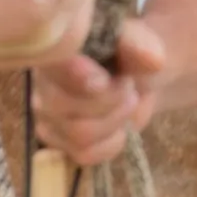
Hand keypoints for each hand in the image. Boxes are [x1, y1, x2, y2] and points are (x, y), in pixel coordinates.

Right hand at [31, 18, 165, 166]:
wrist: (136, 80)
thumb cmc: (129, 54)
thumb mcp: (138, 42)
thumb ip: (140, 44)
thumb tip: (153, 60)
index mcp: (56, 51)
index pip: (54, 67)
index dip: (77, 76)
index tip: (104, 80)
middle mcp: (42, 85)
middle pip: (66, 108)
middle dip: (110, 100)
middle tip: (128, 85)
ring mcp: (48, 118)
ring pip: (79, 134)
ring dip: (115, 120)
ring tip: (127, 102)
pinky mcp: (60, 145)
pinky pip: (85, 154)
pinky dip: (112, 143)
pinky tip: (120, 126)